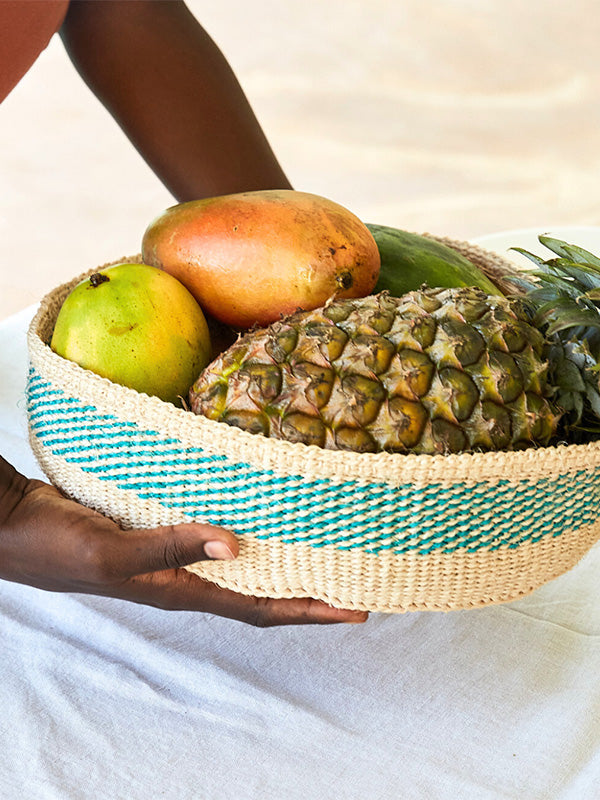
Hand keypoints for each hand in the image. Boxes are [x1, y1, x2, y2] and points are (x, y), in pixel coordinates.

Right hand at [0, 459, 367, 625]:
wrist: (15, 524)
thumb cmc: (55, 546)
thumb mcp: (110, 551)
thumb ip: (169, 548)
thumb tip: (235, 546)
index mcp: (181, 590)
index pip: (261, 608)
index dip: (311, 611)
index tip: (358, 608)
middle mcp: (186, 576)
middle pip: (263, 589)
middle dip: (311, 589)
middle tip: (359, 573)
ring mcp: (176, 553)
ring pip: (245, 560)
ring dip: (284, 558)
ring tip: (324, 543)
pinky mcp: (163, 527)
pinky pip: (217, 532)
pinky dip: (247, 528)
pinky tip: (261, 509)